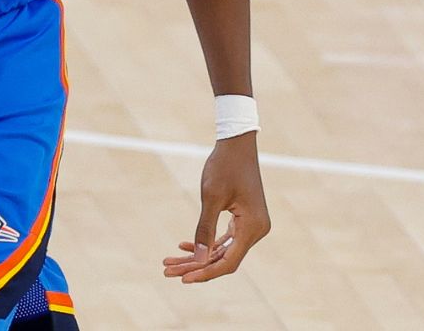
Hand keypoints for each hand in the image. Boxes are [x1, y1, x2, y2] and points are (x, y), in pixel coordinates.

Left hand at [162, 131, 269, 283]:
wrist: (236, 143)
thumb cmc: (224, 166)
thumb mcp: (211, 198)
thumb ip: (205, 230)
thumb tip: (199, 260)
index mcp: (253, 228)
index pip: (228, 262)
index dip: (205, 272)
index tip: (182, 279)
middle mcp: (256, 230)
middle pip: (223, 259)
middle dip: (194, 266)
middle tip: (166, 270)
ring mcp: (251, 225)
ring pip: (221, 251)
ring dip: (196, 256)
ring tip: (169, 262)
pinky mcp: (244, 219)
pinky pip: (224, 239)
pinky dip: (205, 243)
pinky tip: (183, 245)